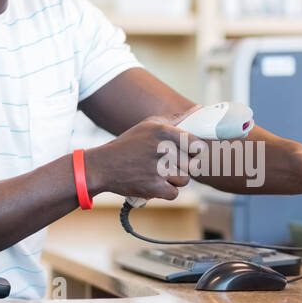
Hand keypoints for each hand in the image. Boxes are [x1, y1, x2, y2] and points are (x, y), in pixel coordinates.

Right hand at [82, 116, 203, 200]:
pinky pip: (174, 193)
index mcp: (164, 131)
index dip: (194, 152)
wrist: (103, 166)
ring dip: (174, 179)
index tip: (187, 153)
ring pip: (185, 179)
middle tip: (167, 164)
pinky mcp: (153, 187)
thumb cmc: (129, 144)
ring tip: (159, 173)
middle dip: (182, 166)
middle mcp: (163, 149)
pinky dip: (165, 191)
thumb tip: (198, 109)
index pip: (197, 145)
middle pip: (192, 164)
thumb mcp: (149, 125)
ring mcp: (159, 169)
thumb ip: (176, 119)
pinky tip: (154, 183)